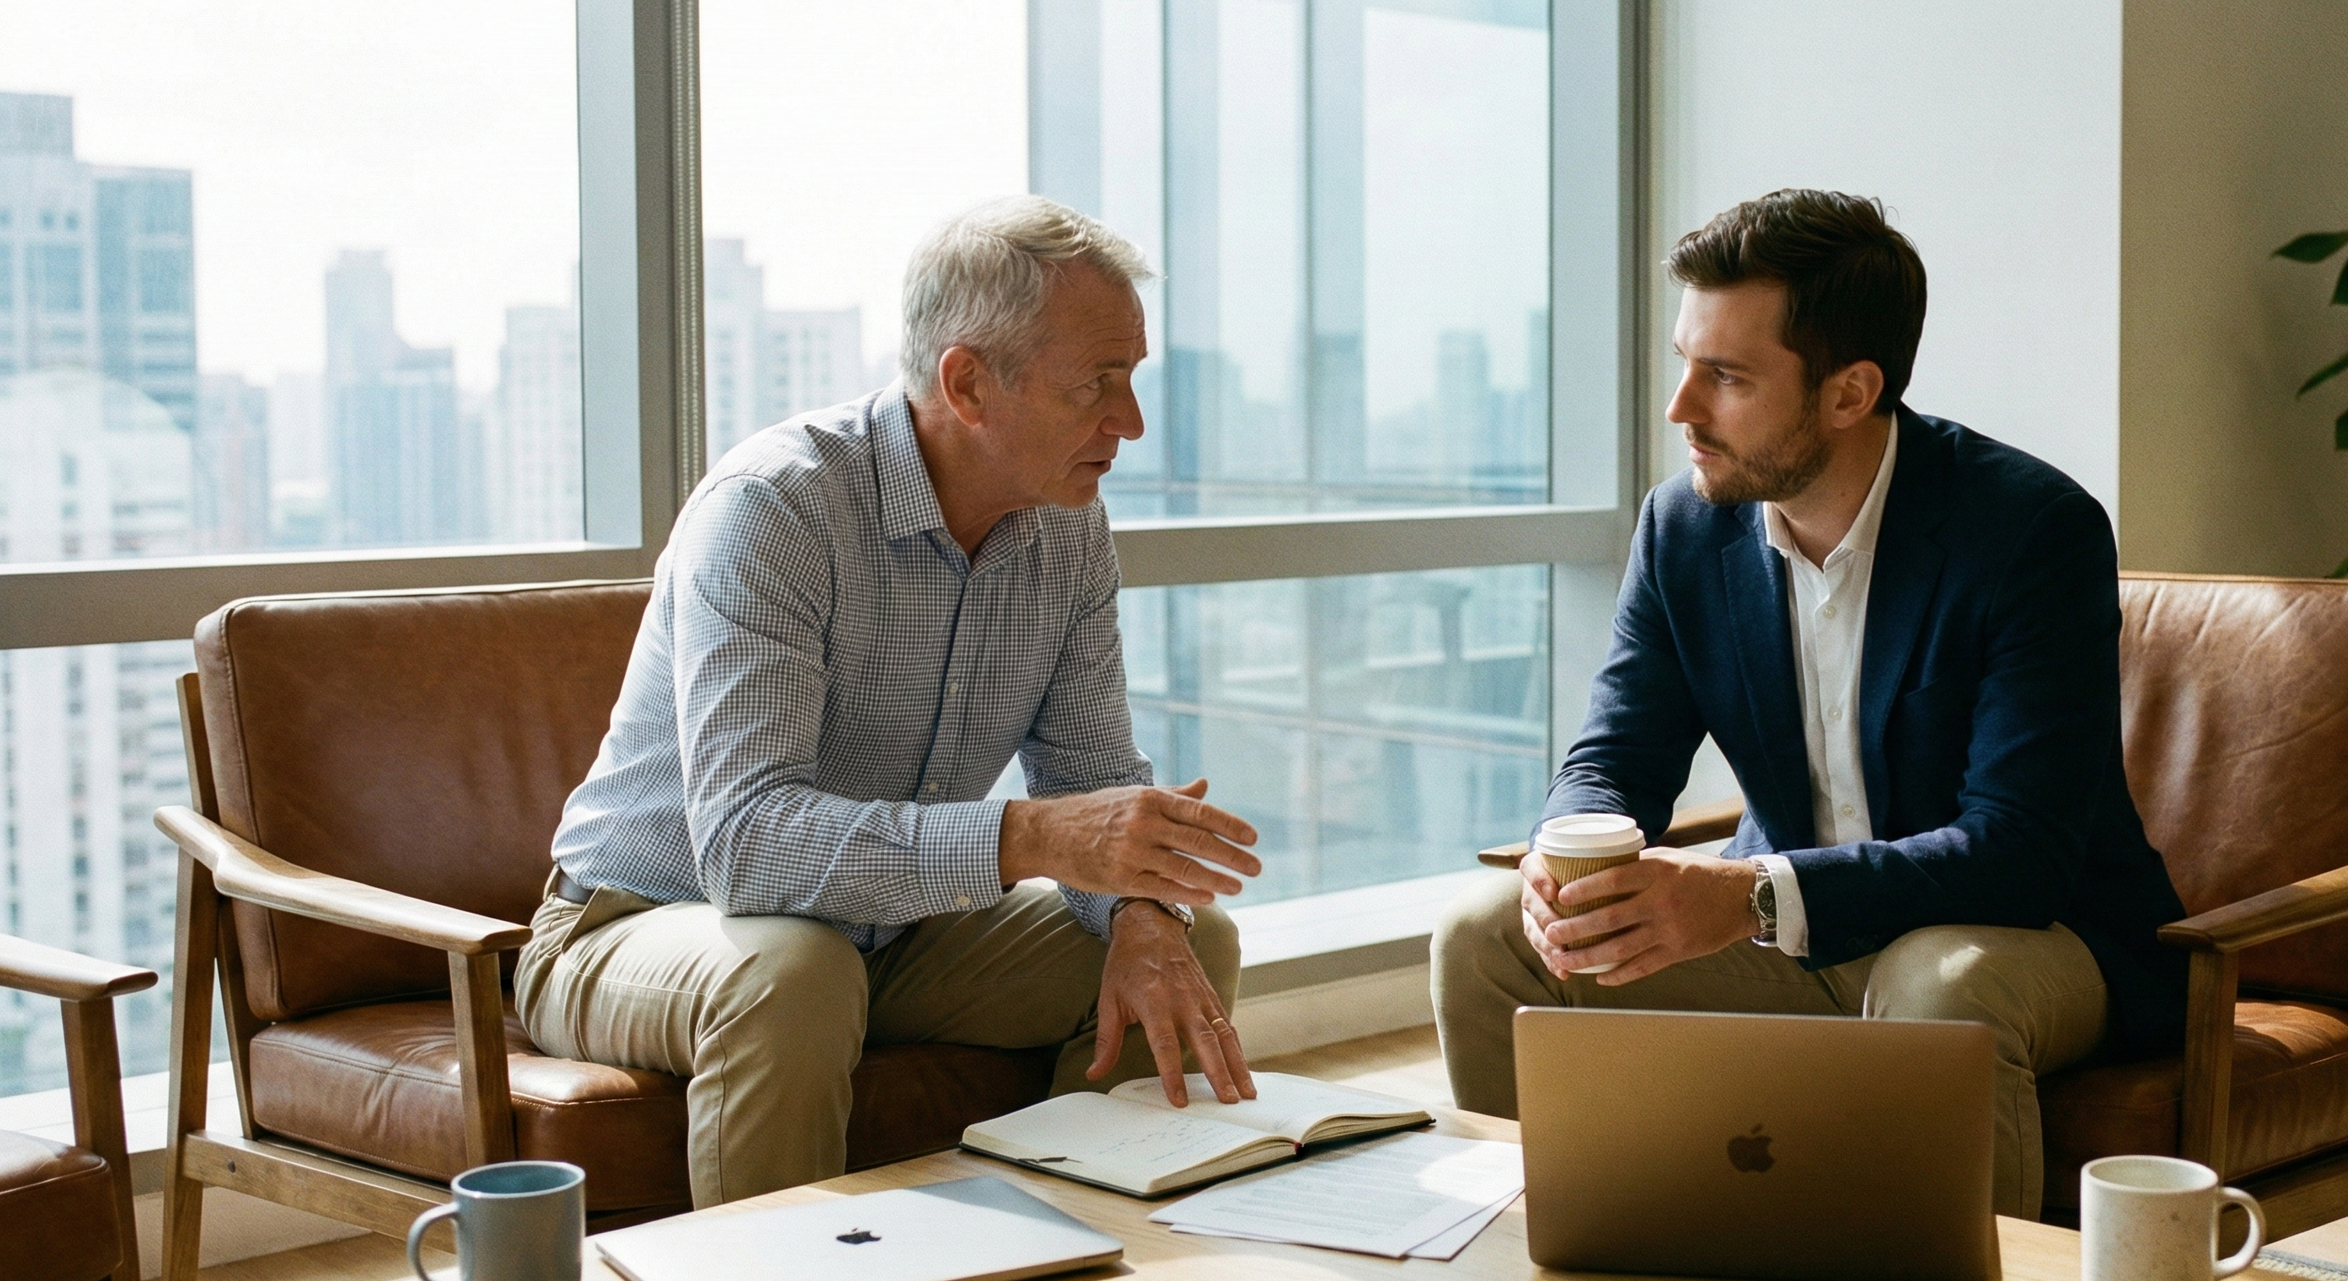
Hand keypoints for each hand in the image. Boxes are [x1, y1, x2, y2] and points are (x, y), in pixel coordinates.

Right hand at [999, 779, 1260, 907]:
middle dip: (1232, 856)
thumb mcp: (1134, 797)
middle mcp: (1144, 824)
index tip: (1252, 839)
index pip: (1201, 813)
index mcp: (1151, 800)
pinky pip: (1163, 888)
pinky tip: (1208, 898)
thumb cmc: (1096, 812)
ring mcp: (1133, 852)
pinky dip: (1189, 894)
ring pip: (1185, 868)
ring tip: (1237, 886)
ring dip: (1216, 879)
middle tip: (1256, 867)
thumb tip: (1206, 786)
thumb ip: (1173, 795)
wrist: (1051, 834)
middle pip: (1199, 842)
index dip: (1230, 826)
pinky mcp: (1122, 878)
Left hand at [1087, 900, 1255, 1105]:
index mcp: (1153, 1001)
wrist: (1150, 925)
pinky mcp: (1210, 995)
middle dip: (1218, 1073)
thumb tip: (1094, 1072)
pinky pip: (1227, 1025)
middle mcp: (1182, 999)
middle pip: (1204, 1041)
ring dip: (1237, 1065)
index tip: (1179, 1099)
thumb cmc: (1127, 963)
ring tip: (1247, 1093)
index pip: (1164, 1044)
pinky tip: (1244, 1069)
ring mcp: (1200, 997)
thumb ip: (1106, 1040)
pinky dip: (1237, 1048)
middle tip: (1228, 1101)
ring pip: (1224, 1035)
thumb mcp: (1109, 999)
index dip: (1172, 1074)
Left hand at [1520, 850, 1758, 984]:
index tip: (1560, 896)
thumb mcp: (1668, 858)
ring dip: (1588, 957)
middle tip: (1551, 934)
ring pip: (1621, 947)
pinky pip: (1643, 967)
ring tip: (1564, 960)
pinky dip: (1619, 974)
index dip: (1585, 888)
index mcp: (1658, 872)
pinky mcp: (1679, 951)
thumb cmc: (1698, 872)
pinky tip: (1600, 977)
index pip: (1614, 879)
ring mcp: (1670, 929)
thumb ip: (1636, 865)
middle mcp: (1662, 901)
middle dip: (1576, 929)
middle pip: (1610, 918)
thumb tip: (1595, 865)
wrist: (1742, 896)